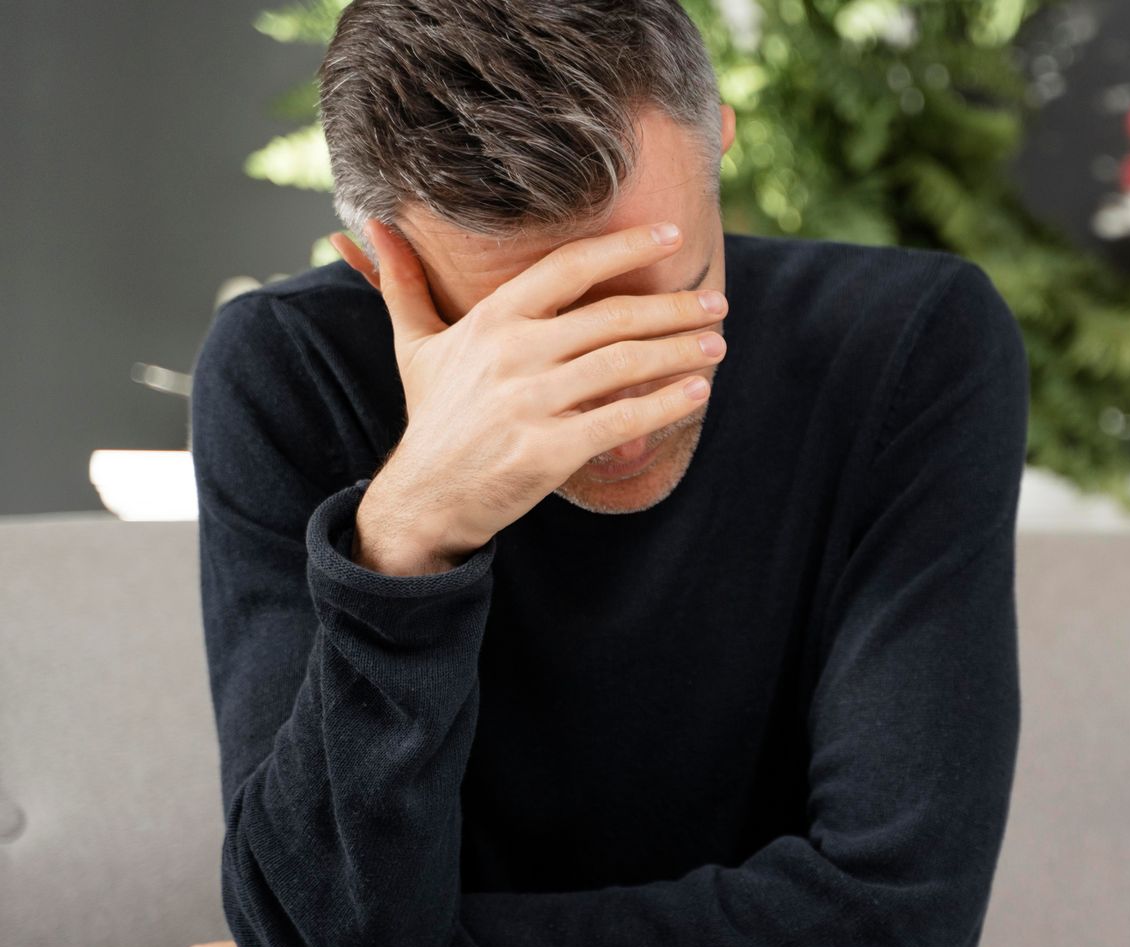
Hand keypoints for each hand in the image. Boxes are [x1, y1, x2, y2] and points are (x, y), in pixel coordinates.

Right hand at [325, 219, 727, 575]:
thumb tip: (370, 226)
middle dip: (674, 308)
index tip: (670, 235)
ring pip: (625, 365)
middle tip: (717, 301)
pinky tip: (697, 391)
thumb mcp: (415, 344)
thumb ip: (403, 283)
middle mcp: (513, 353)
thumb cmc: (435, 415)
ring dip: (681, 352)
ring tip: (718, 343)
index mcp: (492, 319)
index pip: (570, 267)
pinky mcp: (549, 449)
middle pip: (612, 317)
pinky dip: (665, 404)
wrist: (427, 495)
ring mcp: (531, 402)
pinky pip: (622, 418)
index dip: (624, 247)